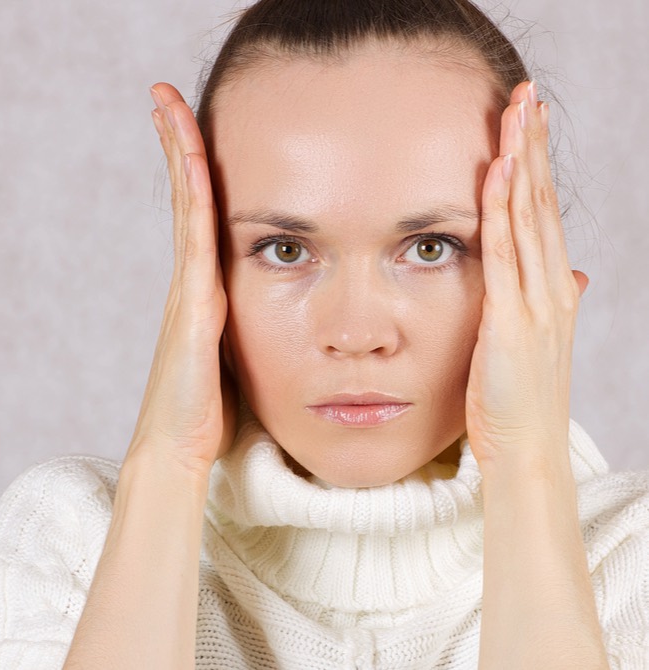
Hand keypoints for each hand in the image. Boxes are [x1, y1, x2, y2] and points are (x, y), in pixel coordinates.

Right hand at [125, 83, 237, 475]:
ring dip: (177, 150)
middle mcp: (191, 280)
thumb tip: (286, 324)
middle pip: (186, 196)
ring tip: (166, 103)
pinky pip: (196, 235)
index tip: (190, 128)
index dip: (194, 170)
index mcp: (205, 291)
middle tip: (164, 94)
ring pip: (186, 204)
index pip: (200, 216)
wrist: (179, 451)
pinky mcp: (194, 302)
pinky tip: (194, 156)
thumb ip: (250, 333)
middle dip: (176, 142)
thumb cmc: (211, 418)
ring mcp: (187, 288)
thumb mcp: (241, 362)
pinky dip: (193, 192)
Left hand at [464, 80, 589, 467]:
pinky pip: (506, 255)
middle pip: (542, 201)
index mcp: (553, 288)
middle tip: (526, 94)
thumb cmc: (520, 400)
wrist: (525, 450)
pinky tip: (497, 175)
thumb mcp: (533, 342)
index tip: (528, 120)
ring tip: (515, 114)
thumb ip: (549, 302)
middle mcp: (552, 287)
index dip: (538, 163)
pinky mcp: (513, 322)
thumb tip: (574, 276)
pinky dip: (501, 211)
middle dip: (534, 145)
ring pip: (529, 217)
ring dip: (521, 162)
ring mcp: (537, 303)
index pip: (544, 211)